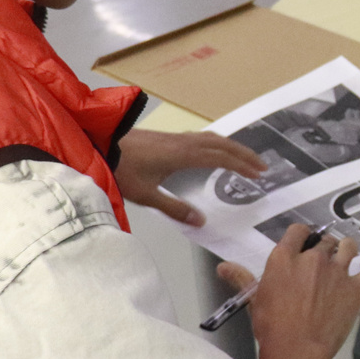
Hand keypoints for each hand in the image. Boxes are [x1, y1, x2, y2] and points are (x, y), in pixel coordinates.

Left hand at [112, 128, 263, 226]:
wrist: (98, 146)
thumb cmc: (121, 170)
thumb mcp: (146, 195)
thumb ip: (174, 208)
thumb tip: (201, 221)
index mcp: (182, 154)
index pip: (220, 157)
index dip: (241, 165)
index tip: (258, 174)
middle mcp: (182, 142)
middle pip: (221, 144)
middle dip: (243, 154)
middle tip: (261, 166)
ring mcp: (174, 137)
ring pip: (211, 138)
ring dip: (231, 147)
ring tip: (244, 157)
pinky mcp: (166, 137)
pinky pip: (200, 137)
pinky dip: (216, 143)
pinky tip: (213, 150)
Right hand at [217, 223, 359, 358]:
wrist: (298, 348)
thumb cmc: (272, 326)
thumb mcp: (253, 299)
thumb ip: (241, 278)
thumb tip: (223, 267)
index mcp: (286, 257)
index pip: (298, 231)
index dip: (302, 235)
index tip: (304, 243)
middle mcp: (313, 258)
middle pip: (324, 240)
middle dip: (323, 248)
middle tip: (321, 262)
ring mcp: (337, 271)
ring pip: (348, 246)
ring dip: (346, 249)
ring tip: (344, 257)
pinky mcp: (356, 287)